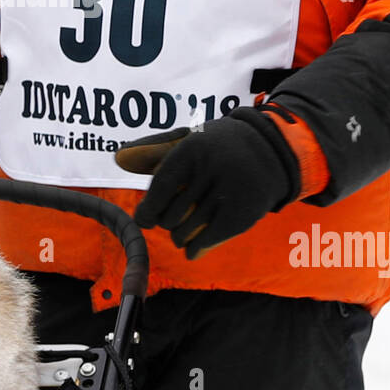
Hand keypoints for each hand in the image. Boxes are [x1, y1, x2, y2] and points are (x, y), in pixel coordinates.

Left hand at [114, 108, 299, 259]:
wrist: (271, 151)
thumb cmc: (218, 148)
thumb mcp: (187, 141)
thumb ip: (153, 150)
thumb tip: (119, 159)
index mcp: (193, 149)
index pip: (159, 189)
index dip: (148, 209)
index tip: (145, 218)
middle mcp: (211, 169)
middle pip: (170, 216)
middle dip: (167, 222)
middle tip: (174, 218)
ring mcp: (229, 193)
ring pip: (185, 232)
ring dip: (180, 237)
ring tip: (184, 231)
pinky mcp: (242, 214)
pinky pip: (205, 242)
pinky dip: (194, 249)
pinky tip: (192, 249)